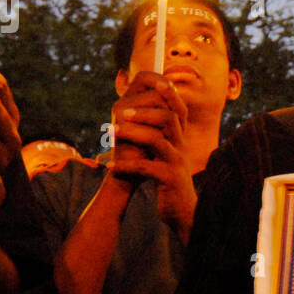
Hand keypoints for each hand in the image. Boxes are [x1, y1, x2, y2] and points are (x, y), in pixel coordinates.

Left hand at [108, 72, 197, 242]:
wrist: (180, 208)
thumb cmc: (167, 176)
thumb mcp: (165, 150)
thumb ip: (156, 129)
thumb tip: (137, 104)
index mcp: (180, 136)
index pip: (177, 107)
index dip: (165, 93)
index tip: (147, 85)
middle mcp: (182, 145)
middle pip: (168, 117)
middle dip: (142, 112)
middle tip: (119, 112)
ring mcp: (176, 162)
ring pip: (157, 139)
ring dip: (132, 133)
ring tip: (112, 133)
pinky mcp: (169, 179)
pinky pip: (146, 168)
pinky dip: (126, 166)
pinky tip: (111, 166)